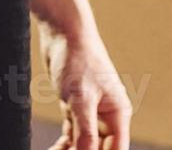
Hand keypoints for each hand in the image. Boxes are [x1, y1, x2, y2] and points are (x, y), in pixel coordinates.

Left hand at [42, 25, 131, 149]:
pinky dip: (63, 145)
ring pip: (84, 145)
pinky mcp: (75, 108)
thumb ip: (86, 132)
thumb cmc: (78, 59)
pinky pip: (72, 135)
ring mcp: (91, 112)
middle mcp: (108, 115)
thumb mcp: (81, 99)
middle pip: (99, 149)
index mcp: (118, 113)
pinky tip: (53, 149)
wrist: (63, 33)